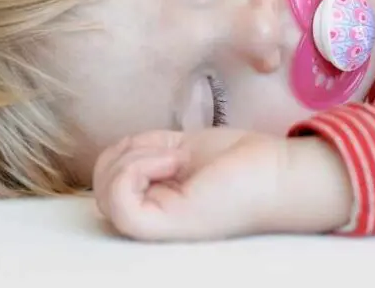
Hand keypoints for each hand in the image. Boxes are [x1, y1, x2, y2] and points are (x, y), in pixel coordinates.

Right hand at [92, 128, 353, 240]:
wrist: (276, 172)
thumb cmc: (236, 161)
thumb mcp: (173, 147)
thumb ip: (140, 154)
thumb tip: (113, 157)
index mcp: (151, 201)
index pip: (105, 179)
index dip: (121, 152)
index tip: (164, 147)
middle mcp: (149, 218)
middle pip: (98, 184)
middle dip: (125, 152)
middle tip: (170, 150)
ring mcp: (154, 226)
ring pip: (103, 190)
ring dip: (133, 157)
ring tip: (174, 156)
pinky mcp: (163, 227)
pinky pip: (118, 200)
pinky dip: (135, 168)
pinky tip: (172, 161)